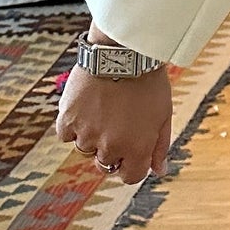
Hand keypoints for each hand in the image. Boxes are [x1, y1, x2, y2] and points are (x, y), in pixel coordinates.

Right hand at [56, 59, 172, 184]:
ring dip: (91, 136)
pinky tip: (84, 107)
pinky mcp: (67, 119)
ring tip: (102, 110)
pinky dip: (72, 125)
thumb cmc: (148, 83)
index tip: (131, 152)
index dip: (132, 166)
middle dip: (111, 150)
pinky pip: (65, 134)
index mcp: (137, 149)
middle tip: (116, 124)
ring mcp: (87, 134)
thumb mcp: (163, 115)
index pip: (130, 177)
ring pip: (84, 148)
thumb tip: (159, 171)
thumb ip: (160, 147)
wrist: (124, 52)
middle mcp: (110, 147)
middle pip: (105, 164)